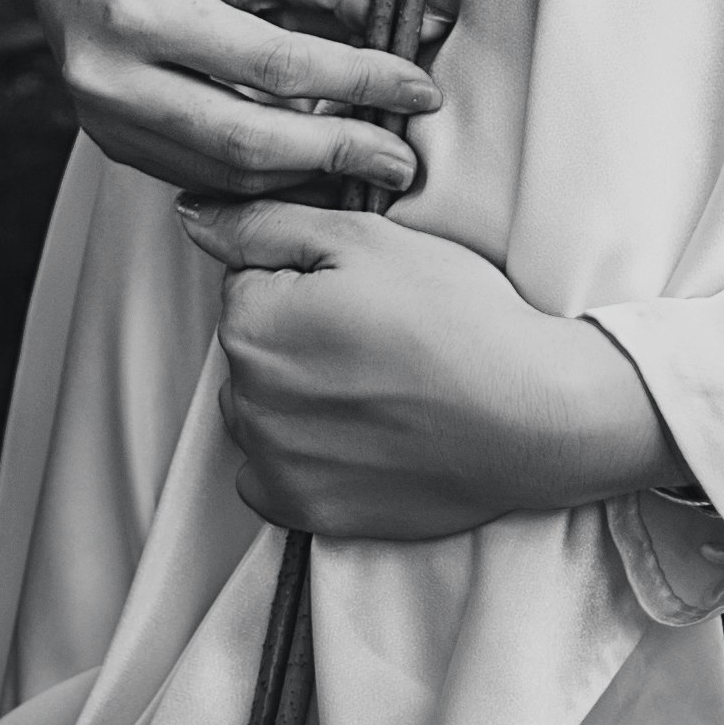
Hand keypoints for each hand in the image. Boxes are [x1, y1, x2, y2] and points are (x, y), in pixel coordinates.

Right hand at [31, 0, 437, 199]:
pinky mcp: (111, 141)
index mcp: (147, 10)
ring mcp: (105, 118)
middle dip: (336, 152)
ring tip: (370, 165)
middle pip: (247, 138)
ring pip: (225, 170)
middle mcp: (113, 76)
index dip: (358, 80)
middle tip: (403, 160)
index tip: (421, 88)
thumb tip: (427, 25)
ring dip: (306, 174)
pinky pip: (201, 174)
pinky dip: (264, 177)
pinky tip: (314, 169)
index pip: (276, 65)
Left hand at [179, 198, 686, 540]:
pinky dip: (305, 458)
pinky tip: (363, 438)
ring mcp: (272, 461)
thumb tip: (193, 214)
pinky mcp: (303, 509)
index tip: (364, 298)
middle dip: (298, 340)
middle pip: (252, 351)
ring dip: (300, 399)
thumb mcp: (365, 240)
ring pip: (262, 411)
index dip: (308, 281)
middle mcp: (244, 398)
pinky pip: (273, 476)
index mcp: (251, 323)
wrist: (530, 417)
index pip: (249, 283)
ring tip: (381, 391)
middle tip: (380, 342)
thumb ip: (265, 223)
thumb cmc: (456, 319)